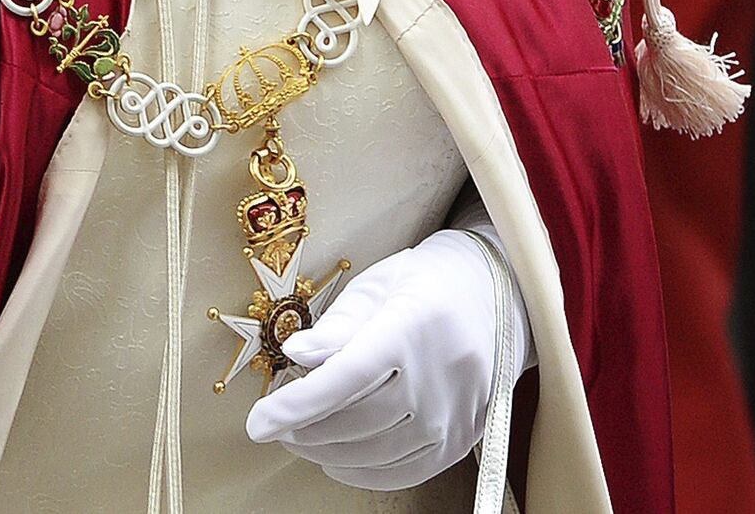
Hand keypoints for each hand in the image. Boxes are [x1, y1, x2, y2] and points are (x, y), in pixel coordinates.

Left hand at [245, 228, 528, 489]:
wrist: (497, 296)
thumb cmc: (425, 282)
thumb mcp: (378, 285)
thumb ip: (337, 325)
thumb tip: (295, 356)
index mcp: (411, 325)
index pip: (345, 376)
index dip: (297, 404)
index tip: (257, 423)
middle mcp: (436, 377)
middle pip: (354, 420)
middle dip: (302, 428)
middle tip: (273, 420)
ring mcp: (452, 415)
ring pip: (373, 452)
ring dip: (324, 451)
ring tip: (299, 435)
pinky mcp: (459, 440)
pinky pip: (401, 472)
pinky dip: (360, 471)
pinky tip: (334, 458)